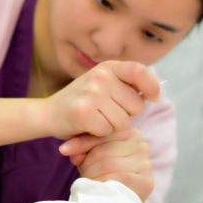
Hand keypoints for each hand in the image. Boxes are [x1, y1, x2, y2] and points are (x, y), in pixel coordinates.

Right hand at [44, 61, 160, 139]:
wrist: (48, 113)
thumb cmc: (82, 102)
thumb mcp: (103, 84)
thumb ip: (126, 85)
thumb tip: (154, 91)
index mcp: (108, 67)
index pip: (139, 71)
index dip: (152, 86)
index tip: (153, 97)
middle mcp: (100, 76)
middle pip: (136, 105)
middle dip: (126, 115)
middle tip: (107, 112)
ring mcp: (91, 93)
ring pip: (124, 121)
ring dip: (113, 126)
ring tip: (97, 119)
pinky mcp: (83, 113)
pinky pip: (108, 131)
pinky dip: (100, 134)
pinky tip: (88, 127)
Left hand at [59, 128, 153, 201]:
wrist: (120, 201)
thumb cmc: (104, 174)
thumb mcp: (92, 156)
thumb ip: (82, 147)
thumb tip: (66, 149)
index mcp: (129, 132)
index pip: (101, 134)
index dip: (81, 143)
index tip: (63, 150)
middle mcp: (141, 145)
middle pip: (103, 151)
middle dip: (87, 163)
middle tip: (82, 173)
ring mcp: (145, 163)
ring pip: (108, 165)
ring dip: (92, 175)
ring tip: (89, 181)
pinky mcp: (146, 181)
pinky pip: (118, 179)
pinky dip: (103, 184)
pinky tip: (98, 188)